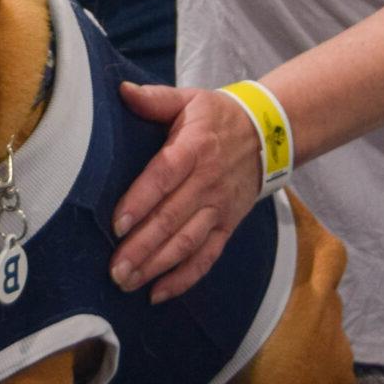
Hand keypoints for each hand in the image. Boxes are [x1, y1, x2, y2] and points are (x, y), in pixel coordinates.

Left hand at [108, 82, 262, 305]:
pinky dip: (184, 278)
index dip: (141, 200)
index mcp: (194, 148)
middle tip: (115, 269)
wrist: (268, 134)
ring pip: (187, 243)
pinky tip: (158, 293)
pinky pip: (207, 257)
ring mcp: (219, 208)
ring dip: (157, 266)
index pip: (165, 176)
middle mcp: (207, 182)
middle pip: (172, 218)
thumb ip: (154, 99)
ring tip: (127, 283)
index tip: (117, 223)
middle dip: (142, 247)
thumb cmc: (217, 118)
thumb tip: (121, 91)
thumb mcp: (188, 99)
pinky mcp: (227, 226)